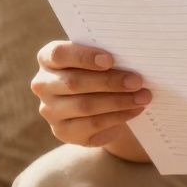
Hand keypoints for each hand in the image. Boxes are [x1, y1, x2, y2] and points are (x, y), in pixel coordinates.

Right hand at [31, 41, 151, 151]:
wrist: (97, 103)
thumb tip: (131, 59)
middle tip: (137, 81)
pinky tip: (135, 110)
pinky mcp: (63, 132)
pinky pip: (93, 125)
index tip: (110, 60)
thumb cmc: (98, 72)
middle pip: (73, 83)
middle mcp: (43, 84)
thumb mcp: (98, 60)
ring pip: (84, 106)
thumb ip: (105, 57)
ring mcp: (50, 111)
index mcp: (47, 59)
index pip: (59, 54)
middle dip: (109, 82)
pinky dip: (118, 117)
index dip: (84, 57)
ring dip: (118, 101)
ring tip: (143, 97)